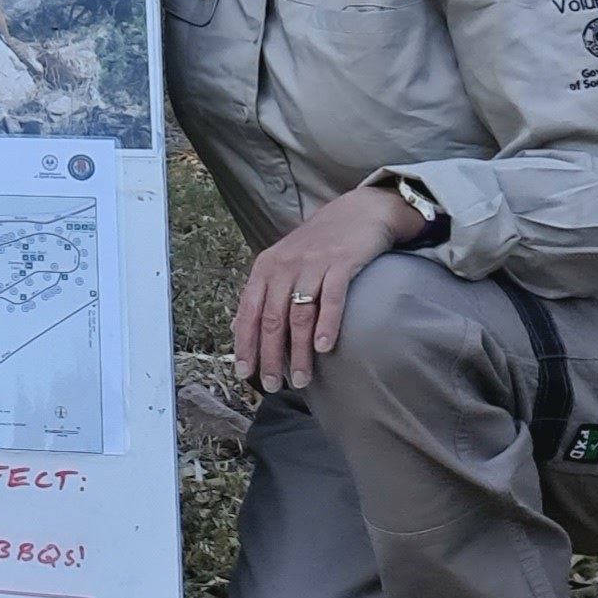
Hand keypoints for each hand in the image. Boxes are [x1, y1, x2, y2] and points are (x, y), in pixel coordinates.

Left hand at [233, 179, 428, 391]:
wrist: (359, 212)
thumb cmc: (319, 244)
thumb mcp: (283, 263)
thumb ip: (263, 293)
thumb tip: (237, 326)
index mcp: (266, 267)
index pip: (249, 311)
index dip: (245, 343)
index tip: (245, 373)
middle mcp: (286, 265)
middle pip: (273, 318)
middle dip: (270, 356)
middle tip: (274, 385)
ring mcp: (313, 263)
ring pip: (300, 314)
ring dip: (299, 351)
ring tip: (302, 378)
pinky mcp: (342, 262)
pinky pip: (332, 298)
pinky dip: (327, 324)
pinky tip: (325, 348)